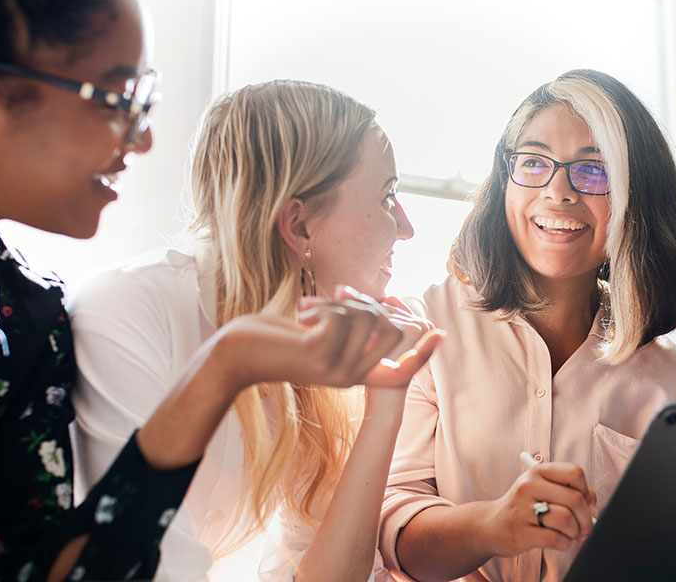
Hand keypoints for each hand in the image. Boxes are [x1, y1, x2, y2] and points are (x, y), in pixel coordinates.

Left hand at [217, 287, 440, 390]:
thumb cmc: (275, 339)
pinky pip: (344, 315)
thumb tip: (373, 308)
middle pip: (393, 331)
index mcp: (354, 374)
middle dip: (371, 302)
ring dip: (341, 300)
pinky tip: (302, 314)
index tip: (439, 334)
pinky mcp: (318, 355)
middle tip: (339, 297)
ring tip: (313, 307)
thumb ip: (347, 328)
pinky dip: (326, 304)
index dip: (423, 355)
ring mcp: (336, 369)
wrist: (236, 355)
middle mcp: (351, 377)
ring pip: (369, 318)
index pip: (401, 372)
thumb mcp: (318, 335)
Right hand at [482, 462, 597, 555]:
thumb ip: (567, 491)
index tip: (586, 504)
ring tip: (570, 534)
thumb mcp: (541, 490)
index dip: (586, 490)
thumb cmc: (522, 507)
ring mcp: (523, 509)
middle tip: (586, 528)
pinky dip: (564, 543)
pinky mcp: (521, 532)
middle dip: (586, 518)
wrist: (489, 525)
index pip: (575, 473)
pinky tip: (558, 541)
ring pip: (566, 520)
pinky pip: (556, 539)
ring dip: (575, 532)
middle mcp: (529, 486)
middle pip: (575, 499)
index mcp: (537, 471)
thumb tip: (592, 503)